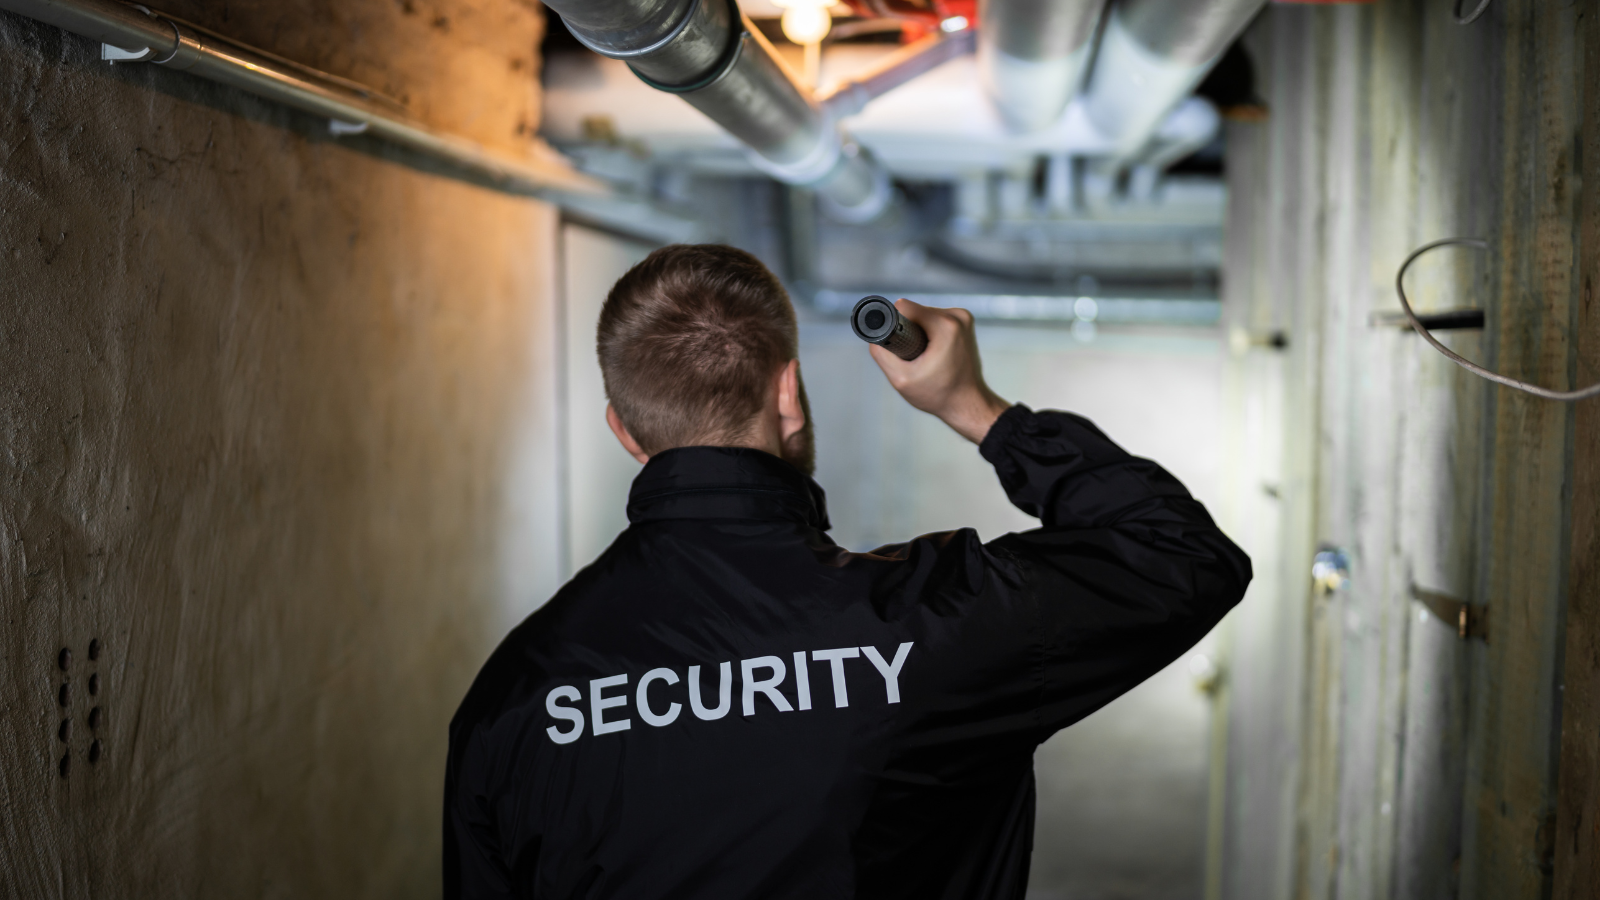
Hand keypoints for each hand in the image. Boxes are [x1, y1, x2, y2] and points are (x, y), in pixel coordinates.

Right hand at [868, 299, 1010, 443]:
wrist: (968, 404)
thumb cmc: (939, 395)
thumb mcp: (901, 379)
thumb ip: (881, 354)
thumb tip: (873, 336)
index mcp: (945, 325)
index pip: (904, 308)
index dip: (895, 324)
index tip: (900, 345)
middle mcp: (958, 316)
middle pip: (915, 311)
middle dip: (908, 331)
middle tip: (915, 357)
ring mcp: (964, 318)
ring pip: (925, 314)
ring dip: (919, 332)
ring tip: (926, 357)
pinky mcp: (965, 322)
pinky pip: (936, 319)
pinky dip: (930, 333)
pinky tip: (934, 352)